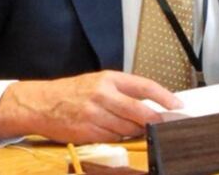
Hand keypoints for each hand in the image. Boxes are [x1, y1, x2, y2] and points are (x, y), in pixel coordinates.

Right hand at [0, 70, 181, 143]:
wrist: (41, 104)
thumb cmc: (71, 93)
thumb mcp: (97, 82)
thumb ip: (122, 92)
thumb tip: (150, 105)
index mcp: (108, 79)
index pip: (144, 86)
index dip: (164, 97)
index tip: (178, 105)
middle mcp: (103, 95)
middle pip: (140, 112)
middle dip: (156, 121)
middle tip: (165, 125)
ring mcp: (96, 114)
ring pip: (129, 128)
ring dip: (136, 131)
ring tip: (133, 127)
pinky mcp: (89, 132)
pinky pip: (114, 138)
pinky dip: (119, 138)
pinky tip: (114, 132)